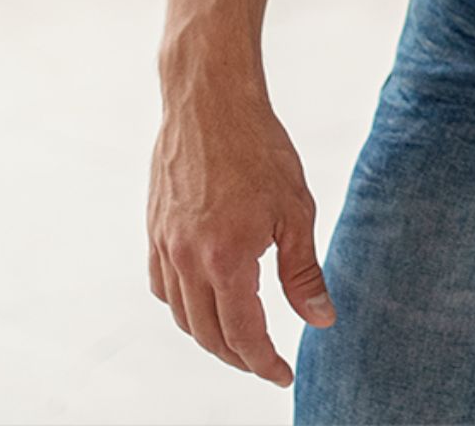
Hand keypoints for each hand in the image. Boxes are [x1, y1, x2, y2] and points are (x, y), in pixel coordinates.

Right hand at [147, 83, 336, 389]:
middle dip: (238, 357)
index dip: (264, 363)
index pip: (242, 335)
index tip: (283, 374)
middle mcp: (186, 261)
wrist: (211, 100)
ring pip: (181, 315)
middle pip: (207, 335)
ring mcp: (164, 246)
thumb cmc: (259, 147)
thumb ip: (303, 272)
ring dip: (209, 335)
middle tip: (265, 361)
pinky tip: (203, 299)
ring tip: (239, 337)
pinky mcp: (154, 230)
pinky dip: (182, 305)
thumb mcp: (295, 210)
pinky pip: (162, 287)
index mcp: (225, 260)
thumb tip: (321, 320)